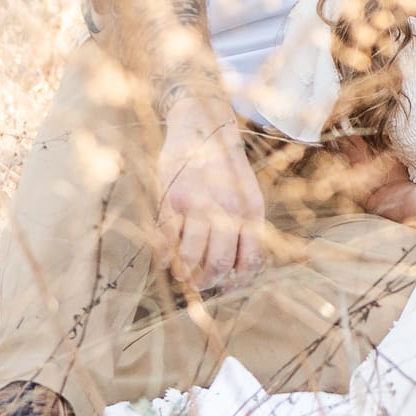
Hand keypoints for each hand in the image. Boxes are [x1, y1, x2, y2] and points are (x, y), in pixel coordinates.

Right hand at [157, 97, 266, 293]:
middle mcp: (226, 209)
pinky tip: (166, 257)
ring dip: (183, 272)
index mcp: (250, 211)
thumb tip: (238, 270)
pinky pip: (167, 239)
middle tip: (199, 284)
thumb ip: (246, 228)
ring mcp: (197, 203)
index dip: (237, 282)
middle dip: (206, 282)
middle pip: (217, 264)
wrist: (202, 128)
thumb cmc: (225, 169)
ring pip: (189, 257)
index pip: (249, 260)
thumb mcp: (247, 195)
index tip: (226, 287)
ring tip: (182, 272)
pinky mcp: (171, 198)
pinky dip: (165, 256)